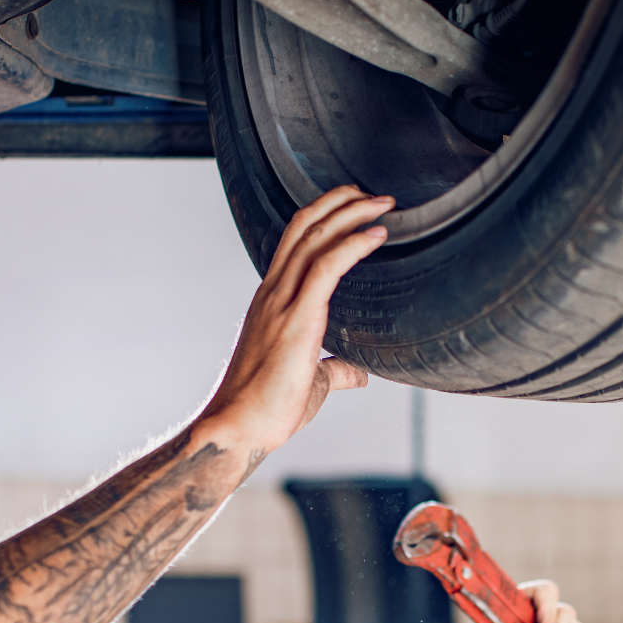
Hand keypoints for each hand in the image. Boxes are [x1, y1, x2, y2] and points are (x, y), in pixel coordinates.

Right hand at [196, 186, 389, 455]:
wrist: (240, 428)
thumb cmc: (268, 409)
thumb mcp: (310, 382)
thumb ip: (334, 370)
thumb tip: (357, 374)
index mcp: (271, 301)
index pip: (295, 241)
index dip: (325, 216)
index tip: (356, 206)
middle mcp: (273, 293)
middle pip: (304, 227)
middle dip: (340, 202)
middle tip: (375, 194)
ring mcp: (281, 303)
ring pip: (314, 238)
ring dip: (351, 214)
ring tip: (382, 204)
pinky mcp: (296, 319)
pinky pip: (325, 267)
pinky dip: (352, 245)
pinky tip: (376, 235)